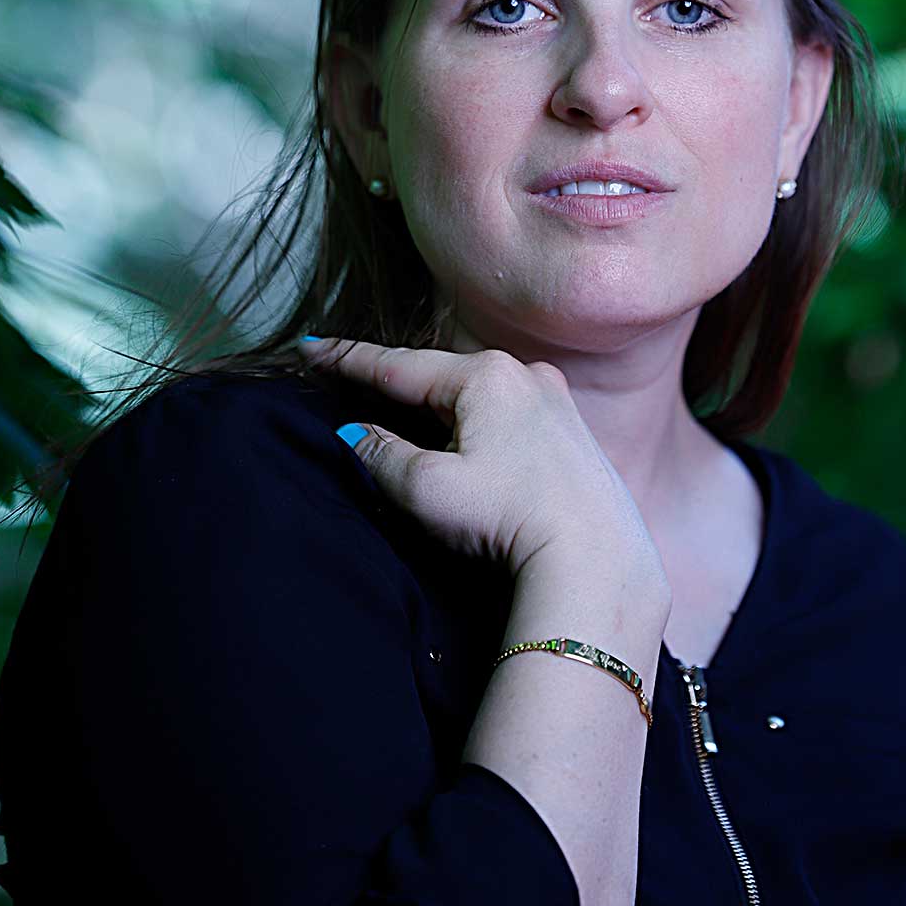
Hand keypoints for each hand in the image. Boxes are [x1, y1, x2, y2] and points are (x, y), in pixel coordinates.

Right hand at [297, 339, 663, 579]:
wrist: (596, 559)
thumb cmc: (511, 519)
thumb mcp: (427, 490)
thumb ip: (380, 454)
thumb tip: (353, 434)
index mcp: (486, 376)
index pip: (398, 365)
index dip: (348, 359)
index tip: (310, 347)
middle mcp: (525, 375)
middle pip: (438, 378)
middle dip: (394, 384)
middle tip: (346, 380)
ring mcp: (554, 401)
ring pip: (473, 397)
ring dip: (435, 408)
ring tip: (397, 416)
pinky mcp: (570, 432)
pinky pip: (503, 416)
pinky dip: (471, 424)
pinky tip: (459, 443)